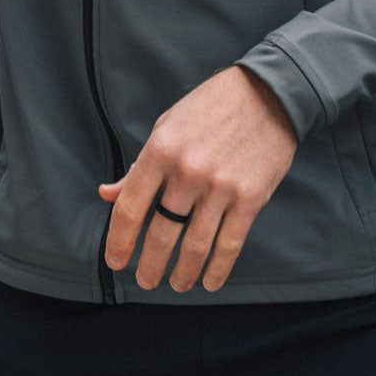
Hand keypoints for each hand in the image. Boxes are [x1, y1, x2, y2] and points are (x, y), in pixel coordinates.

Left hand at [99, 66, 297, 292]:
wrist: (268, 92)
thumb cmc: (211, 107)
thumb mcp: (167, 126)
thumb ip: (139, 166)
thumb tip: (107, 194)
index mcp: (161, 150)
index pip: (130, 208)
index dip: (119, 241)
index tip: (116, 261)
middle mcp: (188, 171)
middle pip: (161, 234)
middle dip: (150, 265)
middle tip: (147, 281)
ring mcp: (221, 186)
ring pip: (195, 246)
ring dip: (183, 273)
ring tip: (177, 284)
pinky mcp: (251, 196)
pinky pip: (230, 243)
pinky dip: (218, 269)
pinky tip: (210, 281)